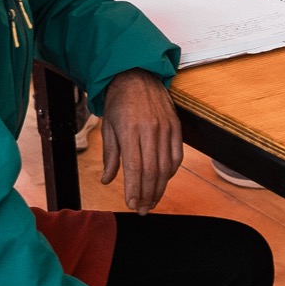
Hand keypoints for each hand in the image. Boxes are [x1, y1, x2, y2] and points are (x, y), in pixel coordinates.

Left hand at [100, 68, 182, 209]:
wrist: (136, 75)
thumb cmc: (119, 102)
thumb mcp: (108, 128)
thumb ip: (110, 156)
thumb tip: (107, 180)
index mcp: (130, 130)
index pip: (135, 168)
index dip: (134, 190)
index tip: (132, 205)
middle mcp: (150, 130)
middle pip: (152, 171)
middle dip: (148, 195)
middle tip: (143, 210)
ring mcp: (166, 128)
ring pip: (166, 166)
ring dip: (160, 187)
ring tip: (153, 201)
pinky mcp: (176, 126)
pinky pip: (177, 155)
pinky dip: (171, 172)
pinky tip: (164, 181)